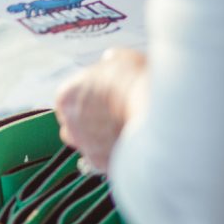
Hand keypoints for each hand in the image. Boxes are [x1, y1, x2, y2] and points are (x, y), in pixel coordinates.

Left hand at [54, 48, 147, 171]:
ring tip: (125, 133)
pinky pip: (106, 161)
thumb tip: (110, 59)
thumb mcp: (123, 59)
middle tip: (114, 117)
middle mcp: (69, 124)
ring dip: (101, 141)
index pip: (68, 100)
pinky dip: (117, 156)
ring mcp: (85, 146)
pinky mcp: (102, 164)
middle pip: (73, 126)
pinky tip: (133, 147)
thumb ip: (111, 62)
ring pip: (88, 146)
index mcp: (67, 96)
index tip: (105, 99)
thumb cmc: (138, 83)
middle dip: (90, 123)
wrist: (156, 113)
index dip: (88, 100)